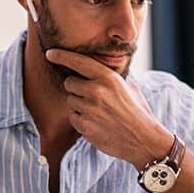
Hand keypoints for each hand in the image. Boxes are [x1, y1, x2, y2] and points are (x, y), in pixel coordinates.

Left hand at [46, 48, 173, 168]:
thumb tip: (100, 67)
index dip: (61, 56)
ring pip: (70, 100)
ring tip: (97, 111)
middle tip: (91, 96)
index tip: (50, 53)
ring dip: (79, 105)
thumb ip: (113, 76)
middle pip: (69, 82)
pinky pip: (72, 116)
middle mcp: (97, 91)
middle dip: (76, 88)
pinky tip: (96, 122)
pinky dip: (80, 119)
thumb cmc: (137, 112)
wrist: (143, 140)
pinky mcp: (84, 126)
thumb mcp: (129, 87)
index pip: (78, 62)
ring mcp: (89, 109)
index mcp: (108, 78)